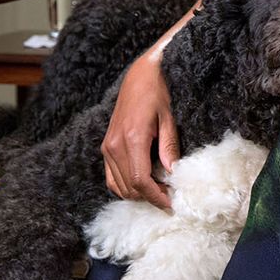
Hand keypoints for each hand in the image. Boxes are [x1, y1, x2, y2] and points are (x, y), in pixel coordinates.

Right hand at [101, 46, 180, 208]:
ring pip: (118, 186)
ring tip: (159, 191)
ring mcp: (107, 147)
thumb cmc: (157, 92)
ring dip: (137, 194)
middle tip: (169, 197)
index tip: (170, 204)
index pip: (140, 180)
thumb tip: (173, 172)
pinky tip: (143, 183)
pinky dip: (125, 186)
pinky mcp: (105, 147)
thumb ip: (169, 146)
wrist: (139, 75)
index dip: (156, 196)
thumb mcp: (169, 118)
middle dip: (149, 197)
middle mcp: (114, 146)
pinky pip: (111, 177)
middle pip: (129, 187)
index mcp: (131, 139)